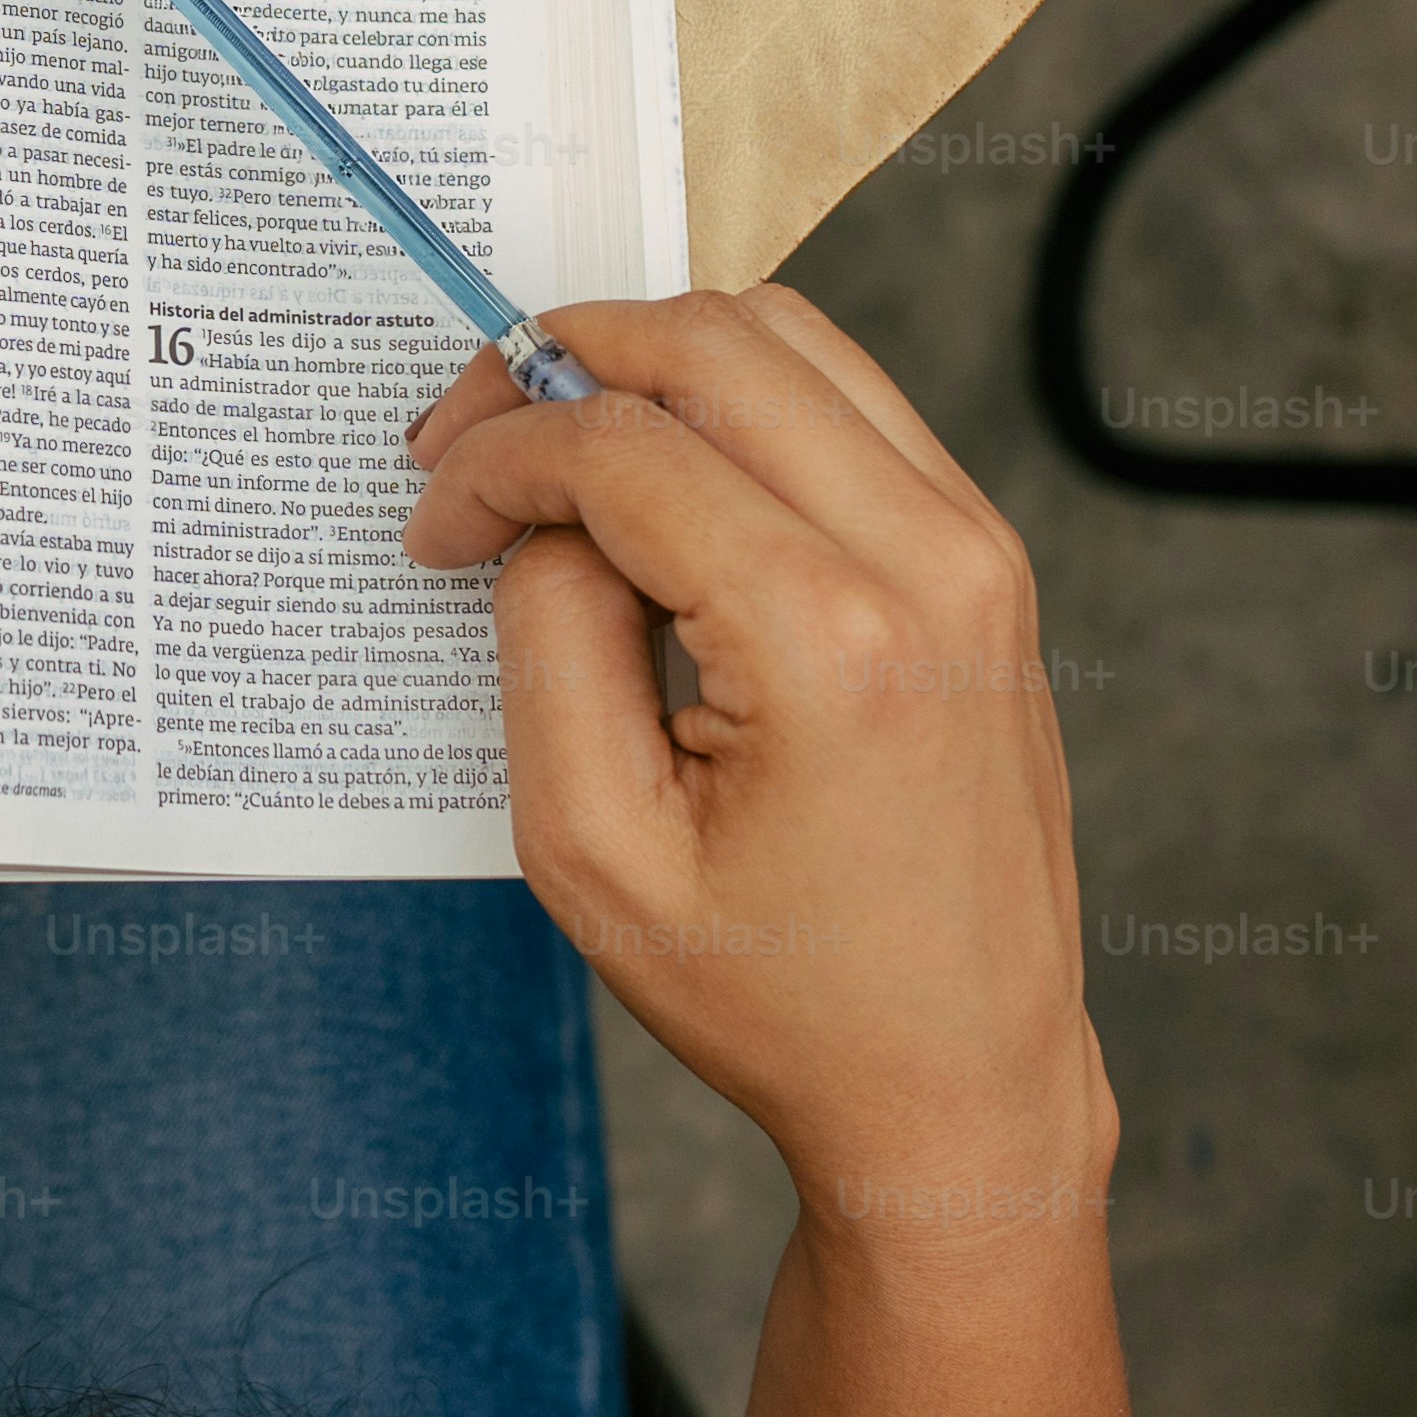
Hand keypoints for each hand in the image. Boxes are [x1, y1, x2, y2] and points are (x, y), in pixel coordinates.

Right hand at [401, 286, 1113, 1262]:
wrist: (961, 1078)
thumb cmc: (780, 995)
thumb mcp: (596, 847)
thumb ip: (548, 641)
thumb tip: (539, 512)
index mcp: (831, 641)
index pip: (622, 447)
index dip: (493, 459)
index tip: (431, 525)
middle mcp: (928, 563)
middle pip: (711, 342)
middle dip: (556, 360)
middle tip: (464, 439)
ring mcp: (978, 550)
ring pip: (788, 338)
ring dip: (646, 361)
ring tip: (550, 444)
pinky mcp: (986, 561)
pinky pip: (846, 400)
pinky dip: (730, 399)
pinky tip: (655, 479)